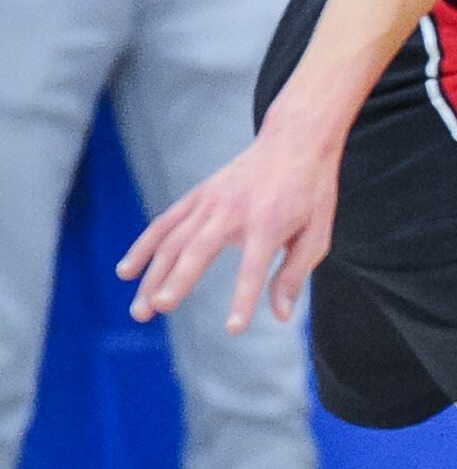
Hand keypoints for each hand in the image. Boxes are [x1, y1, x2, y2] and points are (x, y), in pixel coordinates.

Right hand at [116, 123, 337, 331]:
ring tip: (140, 310)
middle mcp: (235, 211)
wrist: (296, 139)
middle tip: (159, 309)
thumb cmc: (311, 191)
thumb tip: (281, 316)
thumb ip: (295, 274)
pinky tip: (126, 272)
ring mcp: (211, 201)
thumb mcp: (318, 232)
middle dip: (177, 280)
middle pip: (200, 250)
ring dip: (153, 275)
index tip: (233, 328)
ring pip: (173, 240)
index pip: (254, 269)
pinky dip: (143, 246)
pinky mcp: (198, 195)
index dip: (244, 299)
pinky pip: (165, 223)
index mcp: (270, 224)